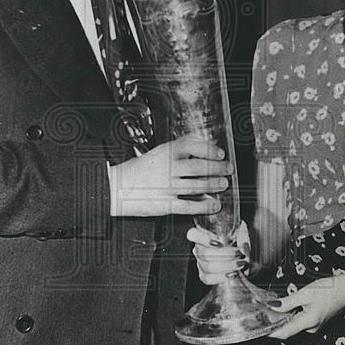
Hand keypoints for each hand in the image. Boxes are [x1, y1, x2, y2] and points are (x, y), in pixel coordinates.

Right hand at [109, 134, 232, 217]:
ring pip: (196, 185)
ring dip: (213, 185)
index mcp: (165, 152)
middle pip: (198, 167)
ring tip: (223, 184)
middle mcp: (167, 168)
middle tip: (227, 169)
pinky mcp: (164, 204)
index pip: (192, 146)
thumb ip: (178, 146)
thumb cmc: (140, 170)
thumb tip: (199, 138)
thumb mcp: (158, 152)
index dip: (209, 149)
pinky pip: (188, 205)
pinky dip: (204, 205)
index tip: (220, 153)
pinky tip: (213, 204)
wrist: (117, 188)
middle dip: (217, 168)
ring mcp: (166, 187)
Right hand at [187, 220, 250, 284]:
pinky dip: (222, 277)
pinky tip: (233, 274)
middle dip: (225, 254)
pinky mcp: (204, 275)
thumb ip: (242, 236)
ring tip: (240, 263)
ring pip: (207, 267)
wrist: (244, 258)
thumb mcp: (242, 233)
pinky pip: (208, 279)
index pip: (192, 234)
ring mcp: (200, 263)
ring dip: (227, 265)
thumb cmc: (239, 242)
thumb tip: (243, 247)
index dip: (203, 238)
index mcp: (203, 234)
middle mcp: (199, 248)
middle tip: (239, 253)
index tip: (220, 243)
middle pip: (204, 253)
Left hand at [267, 272, 344, 339]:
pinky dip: (290, 317)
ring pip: (293, 326)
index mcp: (308, 322)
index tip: (258, 329)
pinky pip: (300, 322)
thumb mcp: (305, 293)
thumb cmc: (330, 290)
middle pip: (288, 330)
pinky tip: (284, 308)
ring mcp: (315, 326)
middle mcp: (311, 328)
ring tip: (270, 310)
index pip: (284, 333)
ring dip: (282, 320)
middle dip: (274, 324)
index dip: (270, 332)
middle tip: (261, 316)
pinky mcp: (316, 321)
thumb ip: (288, 302)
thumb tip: (272, 307)